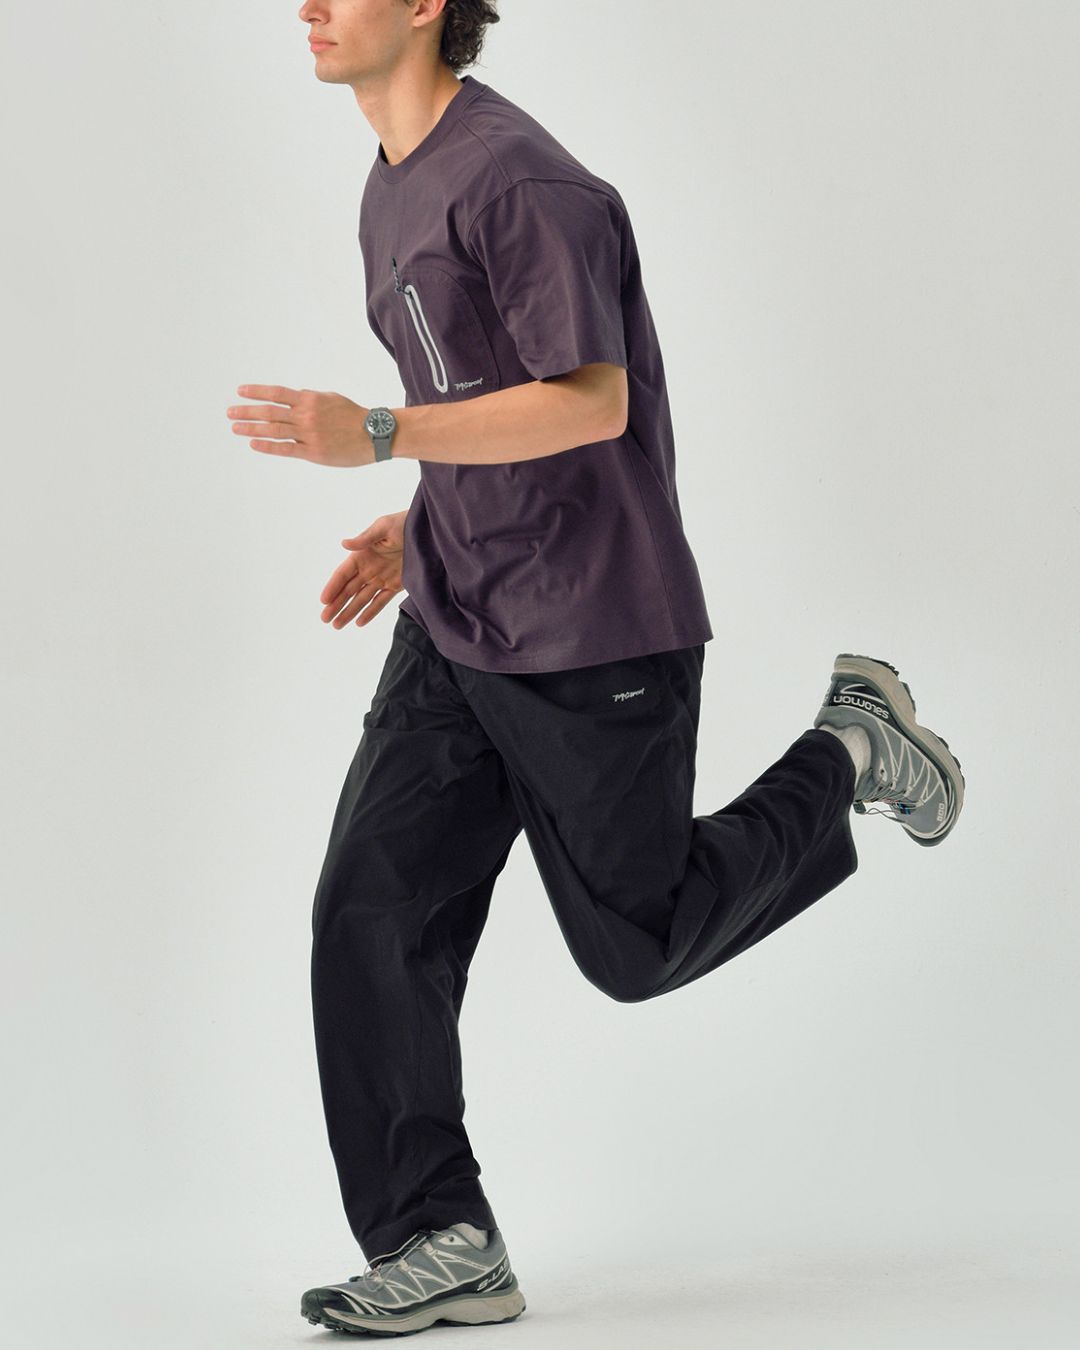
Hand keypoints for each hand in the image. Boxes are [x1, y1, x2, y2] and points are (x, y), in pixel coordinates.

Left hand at [226, 385, 373, 466]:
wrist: (375, 434)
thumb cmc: (354, 416)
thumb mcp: (331, 399)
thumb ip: (310, 399)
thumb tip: (293, 398)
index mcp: (310, 400)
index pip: (277, 393)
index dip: (257, 392)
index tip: (240, 391)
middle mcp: (306, 415)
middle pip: (270, 412)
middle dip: (247, 411)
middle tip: (230, 412)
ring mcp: (309, 434)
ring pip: (274, 430)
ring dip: (252, 428)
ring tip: (235, 428)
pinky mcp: (313, 452)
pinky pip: (286, 448)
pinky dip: (268, 445)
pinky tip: (254, 443)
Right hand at [320, 511, 408, 628]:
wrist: (428, 532)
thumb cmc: (404, 523)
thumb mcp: (384, 527)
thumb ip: (365, 538)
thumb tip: (344, 544)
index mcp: (361, 554)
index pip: (343, 574)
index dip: (333, 587)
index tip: (324, 600)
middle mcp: (368, 568)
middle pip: (348, 590)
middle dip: (336, 604)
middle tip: (324, 619)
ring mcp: (381, 578)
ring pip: (361, 599)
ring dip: (349, 612)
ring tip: (337, 626)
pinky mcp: (395, 585)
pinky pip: (380, 601)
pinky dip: (370, 612)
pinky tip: (359, 622)